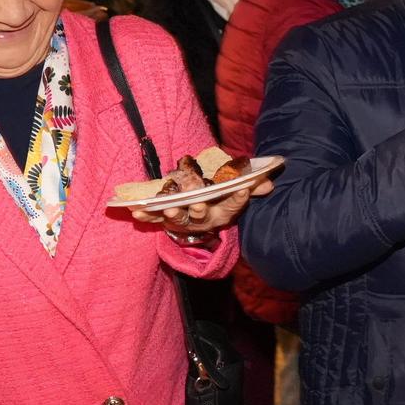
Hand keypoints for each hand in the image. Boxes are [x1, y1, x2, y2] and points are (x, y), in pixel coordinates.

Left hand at [131, 177, 276, 233]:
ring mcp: (185, 221)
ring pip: (179, 219)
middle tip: (197, 204)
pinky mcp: (167, 220)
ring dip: (172, 214)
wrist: (201, 211)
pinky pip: (156, 220)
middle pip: (203, 216)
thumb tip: (268, 184)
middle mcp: (205, 219)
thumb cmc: (220, 196)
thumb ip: (252, 186)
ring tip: (167, 207)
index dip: (239, 199)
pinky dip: (146, 217)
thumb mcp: (237, 191)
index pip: (234, 205)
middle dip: (199, 210)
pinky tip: (136, 212)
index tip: (242, 190)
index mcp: (224, 211)